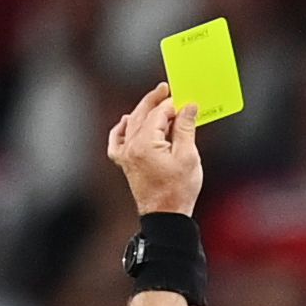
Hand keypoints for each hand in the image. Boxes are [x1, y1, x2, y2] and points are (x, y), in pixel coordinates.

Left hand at [107, 82, 202, 217]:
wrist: (166, 217)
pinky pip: (117, 139)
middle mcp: (130, 145)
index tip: (185, 100)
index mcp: (145, 142)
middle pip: (141, 113)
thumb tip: (188, 107)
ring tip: (155, 103)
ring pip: (131, 123)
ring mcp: (125, 154)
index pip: (159, 113)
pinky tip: (126, 121)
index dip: (173, 104)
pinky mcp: (124, 163)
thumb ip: (186, 128)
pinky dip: (122, 128)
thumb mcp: (188, 157)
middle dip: (155, 100)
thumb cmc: (178, 191)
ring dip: (142, 111)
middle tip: (166, 89)